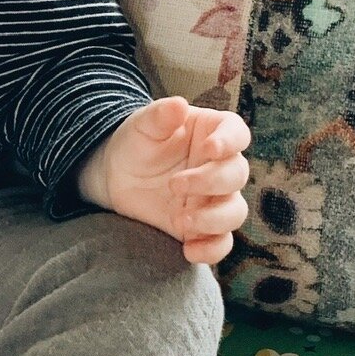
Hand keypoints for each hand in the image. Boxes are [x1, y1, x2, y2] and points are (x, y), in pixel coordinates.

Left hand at [83, 94, 249, 265]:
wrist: (116, 175)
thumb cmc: (136, 142)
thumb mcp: (143, 125)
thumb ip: (160, 116)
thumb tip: (178, 105)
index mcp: (212, 133)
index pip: (237, 133)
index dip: (230, 141)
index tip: (210, 149)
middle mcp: (220, 166)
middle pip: (237, 175)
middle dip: (210, 182)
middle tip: (174, 185)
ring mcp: (214, 199)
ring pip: (235, 212)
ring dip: (213, 219)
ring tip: (181, 220)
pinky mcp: (203, 227)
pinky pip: (221, 243)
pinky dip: (212, 250)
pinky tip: (188, 250)